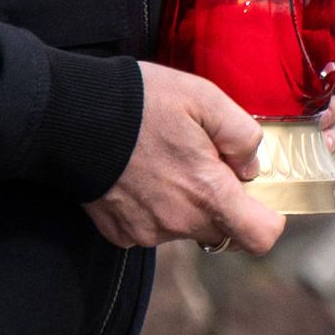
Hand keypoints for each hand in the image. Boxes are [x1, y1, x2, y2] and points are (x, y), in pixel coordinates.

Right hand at [89, 60, 283, 255]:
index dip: (267, 219)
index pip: (260, 236)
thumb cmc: (138, 102)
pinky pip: (150, 228)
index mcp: (206, 192)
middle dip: (220, 204)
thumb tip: (250, 166)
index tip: (256, 198)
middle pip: (221, 231)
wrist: (67, 115)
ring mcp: (146, 231)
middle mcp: (179, 221)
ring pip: (184, 227)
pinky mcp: (119, 232)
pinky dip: (151, 208)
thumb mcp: (204, 98)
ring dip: (183, 204)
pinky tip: (137, 177)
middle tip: (200, 165)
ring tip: (160, 163)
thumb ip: (242, 134)